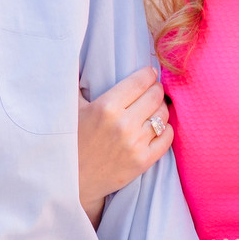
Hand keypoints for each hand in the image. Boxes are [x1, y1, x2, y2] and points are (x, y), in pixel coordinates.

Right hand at [78, 67, 172, 222]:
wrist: (72, 182)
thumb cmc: (71, 141)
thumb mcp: (71, 109)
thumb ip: (78, 83)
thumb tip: (73, 57)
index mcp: (106, 107)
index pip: (141, 80)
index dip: (148, 74)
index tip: (148, 74)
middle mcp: (123, 124)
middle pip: (156, 95)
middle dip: (155, 89)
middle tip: (151, 91)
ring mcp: (135, 144)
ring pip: (163, 114)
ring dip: (161, 109)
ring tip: (153, 109)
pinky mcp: (143, 162)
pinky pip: (167, 138)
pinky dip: (166, 129)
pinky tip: (156, 127)